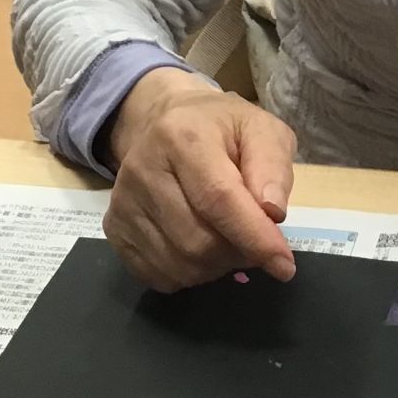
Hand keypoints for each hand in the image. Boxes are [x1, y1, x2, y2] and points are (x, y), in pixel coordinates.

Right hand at [104, 67, 296, 290]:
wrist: (163, 122)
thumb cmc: (221, 129)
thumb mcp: (261, 130)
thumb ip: (273, 167)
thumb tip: (273, 214)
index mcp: (183, 136)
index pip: (219, 199)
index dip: (254, 237)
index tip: (284, 266)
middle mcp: (143, 169)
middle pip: (198, 241)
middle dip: (239, 254)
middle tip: (257, 242)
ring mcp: (123, 203)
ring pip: (180, 265)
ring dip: (217, 267)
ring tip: (229, 241)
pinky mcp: (114, 229)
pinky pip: (158, 275)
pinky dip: (190, 275)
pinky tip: (201, 250)